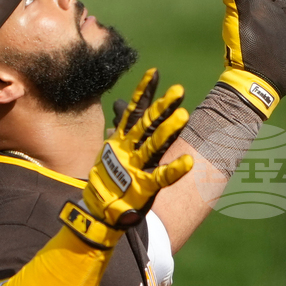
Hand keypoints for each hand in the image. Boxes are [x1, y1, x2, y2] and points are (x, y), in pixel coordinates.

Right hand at [61, 69, 193, 247]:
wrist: (96, 213)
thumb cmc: (106, 183)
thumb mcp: (109, 154)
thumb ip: (120, 133)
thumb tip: (121, 109)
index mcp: (120, 141)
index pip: (134, 111)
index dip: (144, 92)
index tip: (155, 73)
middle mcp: (127, 150)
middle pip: (147, 124)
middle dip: (162, 107)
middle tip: (178, 91)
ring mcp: (134, 168)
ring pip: (153, 145)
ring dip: (168, 130)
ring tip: (183, 115)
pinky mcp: (142, 187)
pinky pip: (161, 177)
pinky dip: (174, 170)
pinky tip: (189, 163)